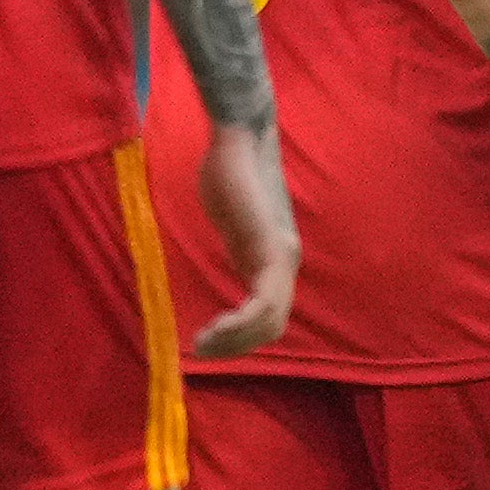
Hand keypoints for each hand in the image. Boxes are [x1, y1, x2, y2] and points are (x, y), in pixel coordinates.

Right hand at [188, 123, 300, 355]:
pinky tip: (213, 330)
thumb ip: (238, 244)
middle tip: (203, 351)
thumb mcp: (235, 220)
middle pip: (274, 325)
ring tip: (203, 344)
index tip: (209, 342)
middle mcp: (286, 260)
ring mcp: (281, 255)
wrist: (239, 137)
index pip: (271, 314)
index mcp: (276, 257)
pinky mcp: (269, 247)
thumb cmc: (230, 172)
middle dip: (238, 346)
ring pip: (270, 320)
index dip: (242, 337)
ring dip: (235, 340)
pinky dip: (239, 325)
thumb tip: (233, 256)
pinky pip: (262, 303)